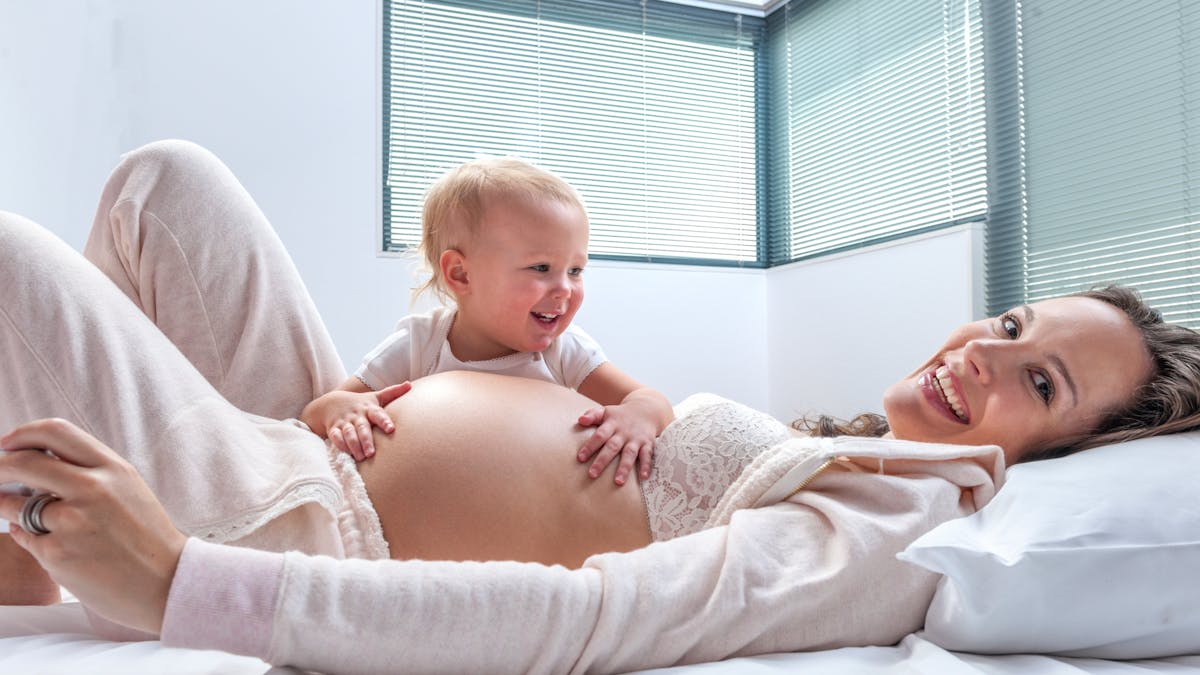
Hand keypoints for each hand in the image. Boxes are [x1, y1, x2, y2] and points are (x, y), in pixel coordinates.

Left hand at [0, 418, 187, 633]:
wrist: (166, 583)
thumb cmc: (146, 537)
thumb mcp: (128, 489)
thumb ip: (90, 471)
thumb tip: (39, 459)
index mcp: (113, 469)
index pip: (55, 432)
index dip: (23, 434)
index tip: (8, 443)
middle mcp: (92, 490)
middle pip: (23, 463)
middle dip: (0, 466)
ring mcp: (72, 522)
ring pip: (14, 504)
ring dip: (9, 506)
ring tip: (30, 517)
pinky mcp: (57, 554)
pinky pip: (23, 536)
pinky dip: (28, 537)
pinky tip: (53, 543)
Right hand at [321, 383, 410, 460]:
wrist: (332, 403)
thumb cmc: (360, 403)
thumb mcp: (375, 397)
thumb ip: (393, 392)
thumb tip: (410, 385)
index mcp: (368, 408)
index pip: (377, 414)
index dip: (384, 421)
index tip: (390, 429)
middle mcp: (356, 415)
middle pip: (362, 427)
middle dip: (366, 440)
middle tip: (372, 453)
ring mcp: (344, 422)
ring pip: (349, 434)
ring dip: (354, 446)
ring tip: (361, 457)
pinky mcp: (333, 429)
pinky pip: (336, 437)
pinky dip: (340, 445)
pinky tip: (347, 453)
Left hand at [576, 404, 656, 485]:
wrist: (645, 410)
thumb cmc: (619, 416)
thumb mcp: (606, 411)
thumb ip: (592, 415)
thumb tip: (580, 420)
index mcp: (612, 424)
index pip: (599, 435)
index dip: (590, 446)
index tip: (580, 458)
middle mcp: (624, 432)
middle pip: (612, 446)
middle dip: (602, 461)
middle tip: (592, 474)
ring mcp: (636, 439)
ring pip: (630, 453)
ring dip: (624, 468)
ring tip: (618, 482)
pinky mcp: (648, 444)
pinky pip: (647, 455)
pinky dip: (646, 466)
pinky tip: (643, 477)